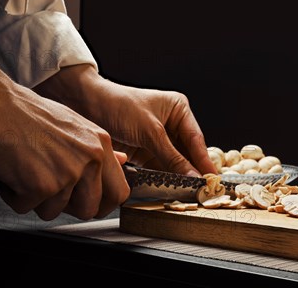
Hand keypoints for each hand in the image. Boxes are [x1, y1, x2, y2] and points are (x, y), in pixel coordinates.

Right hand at [0, 70, 129, 220]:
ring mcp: (67, 173)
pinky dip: (13, 195)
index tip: (88, 203)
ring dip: (35, 198)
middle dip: (66, 207)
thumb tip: (123, 162)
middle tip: (48, 188)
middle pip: (90, 210)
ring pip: (54, 212)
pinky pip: (26, 208)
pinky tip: (11, 171)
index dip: (102, 204)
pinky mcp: (41, 186)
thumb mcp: (75, 127)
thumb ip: (98, 150)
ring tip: (26, 169)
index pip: (119, 192)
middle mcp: (90, 159)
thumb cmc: (27, 115)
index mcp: (101, 145)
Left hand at [34, 65, 216, 176]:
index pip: (196, 140)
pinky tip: (166, 188)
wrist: (85, 105)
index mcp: (178, 109)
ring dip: (176, 176)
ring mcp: (157, 138)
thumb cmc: (118, 106)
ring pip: (173, 162)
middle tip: (200, 191)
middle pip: (187, 153)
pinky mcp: (143, 150)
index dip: (204, 161)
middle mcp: (171, 123)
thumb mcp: (150, 132)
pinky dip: (161, 177)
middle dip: (191, 171)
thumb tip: (192, 176)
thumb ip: (172, 157)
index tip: (211, 180)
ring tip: (184, 192)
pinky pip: (158, 166)